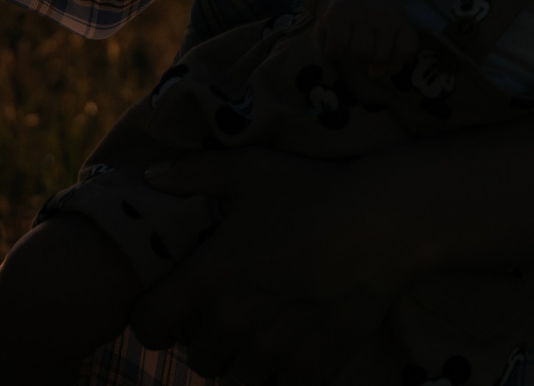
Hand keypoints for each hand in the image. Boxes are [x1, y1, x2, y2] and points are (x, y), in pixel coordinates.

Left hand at [133, 152, 400, 384]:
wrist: (383, 222)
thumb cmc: (312, 191)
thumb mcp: (250, 169)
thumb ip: (195, 172)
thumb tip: (151, 175)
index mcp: (209, 276)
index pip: (150, 324)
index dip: (151, 319)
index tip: (167, 310)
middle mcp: (234, 320)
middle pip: (197, 359)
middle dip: (206, 340)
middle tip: (227, 315)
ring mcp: (274, 350)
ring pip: (238, 379)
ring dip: (244, 361)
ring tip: (263, 332)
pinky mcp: (313, 367)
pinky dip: (283, 374)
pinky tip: (295, 345)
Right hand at [316, 0, 413, 77]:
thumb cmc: (370, 21)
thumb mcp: (389, 36)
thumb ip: (391, 61)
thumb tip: (375, 72)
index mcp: (400, 20)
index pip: (407, 49)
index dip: (395, 59)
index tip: (386, 52)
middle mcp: (384, 14)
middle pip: (380, 56)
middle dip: (369, 57)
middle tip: (363, 42)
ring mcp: (361, 12)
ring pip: (360, 53)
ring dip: (351, 54)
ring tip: (350, 41)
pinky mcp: (338, 14)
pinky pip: (338, 47)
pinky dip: (335, 50)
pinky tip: (337, 42)